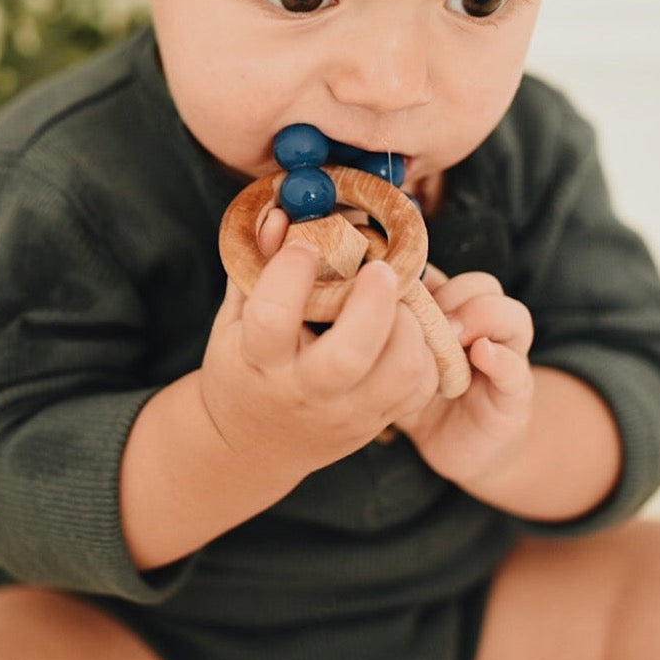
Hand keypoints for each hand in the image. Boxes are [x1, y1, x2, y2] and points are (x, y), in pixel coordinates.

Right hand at [199, 214, 439, 478]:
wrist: (253, 446)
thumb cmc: (243, 367)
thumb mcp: (236, 319)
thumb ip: (256, 265)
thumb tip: (283, 213)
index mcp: (258, 362)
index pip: (272, 317)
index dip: (292, 271)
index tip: (306, 242)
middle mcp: (305, 392)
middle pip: (348, 355)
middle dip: (373, 304)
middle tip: (380, 269)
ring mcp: (347, 413)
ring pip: (397, 372)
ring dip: (408, 324)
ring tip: (396, 298)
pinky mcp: (378, 421)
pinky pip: (419, 386)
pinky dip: (423, 350)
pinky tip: (404, 328)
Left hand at [394, 266, 535, 487]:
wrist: (458, 449)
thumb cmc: (422, 399)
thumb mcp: (397, 362)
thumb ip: (386, 334)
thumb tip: (354, 299)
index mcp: (454, 314)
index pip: (450, 274)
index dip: (428, 276)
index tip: (397, 292)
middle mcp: (483, 329)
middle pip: (485, 286)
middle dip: (456, 292)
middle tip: (427, 313)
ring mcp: (504, 358)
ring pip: (513, 317)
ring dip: (481, 316)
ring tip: (451, 333)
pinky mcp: (514, 395)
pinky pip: (515, 369)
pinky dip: (500, 358)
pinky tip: (481, 355)